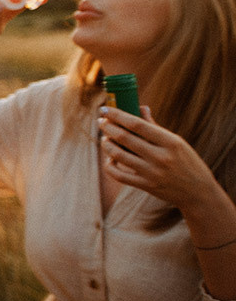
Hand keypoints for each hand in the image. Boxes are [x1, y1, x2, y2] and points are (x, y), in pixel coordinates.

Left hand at [98, 106, 223, 211]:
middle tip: (101, 121)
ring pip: (118, 155)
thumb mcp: (177, 142)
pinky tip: (110, 158)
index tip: (105, 109)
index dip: (117, 115)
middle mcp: (160, 157)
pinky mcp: (145, 185)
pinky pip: (118, 174)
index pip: (137, 124)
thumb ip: (156, 126)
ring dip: (106, 144)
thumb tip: (141, 108)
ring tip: (104, 138)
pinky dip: (110, 165)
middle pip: (124, 138)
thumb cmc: (187, 162)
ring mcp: (152, 172)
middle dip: (108, 127)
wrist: (198, 192)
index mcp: (170, 142)